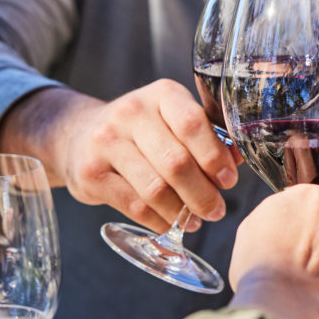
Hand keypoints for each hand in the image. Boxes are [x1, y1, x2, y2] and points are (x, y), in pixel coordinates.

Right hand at [0, 81, 241, 232]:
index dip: (214, 157)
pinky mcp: (90, 173)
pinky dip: (160, 221)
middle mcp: (131, 112)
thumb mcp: (174, 119)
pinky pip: (134, 206)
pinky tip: (172, 225)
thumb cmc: (143, 130)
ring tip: (196, 220)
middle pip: (176, 161)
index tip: (229, 180)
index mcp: (162, 94)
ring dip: (182, 211)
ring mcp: (106, 142)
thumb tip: (238, 159)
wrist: (79, 134)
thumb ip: (208, 134)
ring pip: (155, 188)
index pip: (193, 124)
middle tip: (217, 209)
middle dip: (203, 192)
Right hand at [229, 185, 318, 318]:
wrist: (278, 307)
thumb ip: (278, 214)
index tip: (294, 237)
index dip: (303, 222)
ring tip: (307, 282)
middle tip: (302, 259)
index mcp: (312, 196)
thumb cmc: (259, 268)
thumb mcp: (253, 226)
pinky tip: (316, 296)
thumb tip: (286, 219)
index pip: (313, 203)